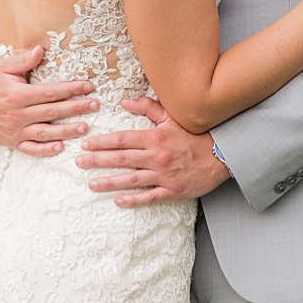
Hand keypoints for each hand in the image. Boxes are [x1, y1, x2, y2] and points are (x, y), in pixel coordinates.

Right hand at [0, 46, 98, 156]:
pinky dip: (46, 150)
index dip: (70, 89)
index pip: (50, 92)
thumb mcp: (3, 67)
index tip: (87, 86)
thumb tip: (41, 49)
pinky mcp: (12, 142)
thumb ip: (23, 60)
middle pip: (52, 111)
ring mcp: (14, 130)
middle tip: (95, 105)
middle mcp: (17, 114)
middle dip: (75, 108)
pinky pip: (31, 148)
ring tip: (85, 127)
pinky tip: (61, 147)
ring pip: (45, 132)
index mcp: (17, 95)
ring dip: (66, 130)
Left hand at [76, 96, 229, 206]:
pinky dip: (133, 200)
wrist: (223, 154)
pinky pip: (149, 196)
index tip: (86, 144)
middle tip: (79, 162)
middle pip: (121, 159)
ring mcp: (164, 175)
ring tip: (91, 184)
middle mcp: (156, 156)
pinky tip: (118, 201)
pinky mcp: (172, 190)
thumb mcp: (172, 116)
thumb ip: (147, 107)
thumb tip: (124, 100)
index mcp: (154, 137)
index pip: (121, 139)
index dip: (101, 142)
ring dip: (109, 182)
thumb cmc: (196, 134)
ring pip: (131, 179)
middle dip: (97, 161)